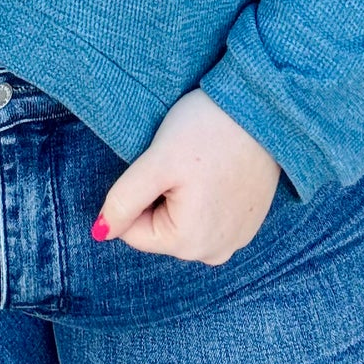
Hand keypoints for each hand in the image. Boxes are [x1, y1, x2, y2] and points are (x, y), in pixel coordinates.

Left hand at [90, 87, 281, 265]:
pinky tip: (218, 168)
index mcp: (189, 244)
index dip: (139, 192)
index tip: (164, 166)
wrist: (264, 110)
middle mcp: (215, 253)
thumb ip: (124, 199)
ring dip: (183, 195)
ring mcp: (236, 240)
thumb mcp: (157, 161)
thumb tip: (100, 232)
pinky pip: (210, 216)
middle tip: (183, 162)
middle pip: (161, 228)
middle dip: (162, 195)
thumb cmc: (208, 131)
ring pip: (184, 221)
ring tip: (201, 164)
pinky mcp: (248, 223)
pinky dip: (206, 194)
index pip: (134, 230)